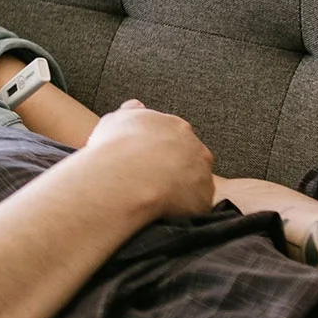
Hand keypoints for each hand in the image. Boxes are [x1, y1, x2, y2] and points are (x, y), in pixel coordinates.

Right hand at [80, 100, 215, 221]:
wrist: (122, 177)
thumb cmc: (115, 148)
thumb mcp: (116, 120)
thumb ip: (130, 112)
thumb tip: (137, 106)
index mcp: (175, 126)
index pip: (176, 138)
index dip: (162, 151)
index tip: (148, 161)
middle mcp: (195, 147)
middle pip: (191, 159)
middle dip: (176, 169)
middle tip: (153, 181)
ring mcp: (203, 174)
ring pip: (196, 183)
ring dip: (182, 190)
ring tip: (157, 199)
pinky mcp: (203, 199)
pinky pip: (196, 206)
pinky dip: (183, 210)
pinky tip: (164, 212)